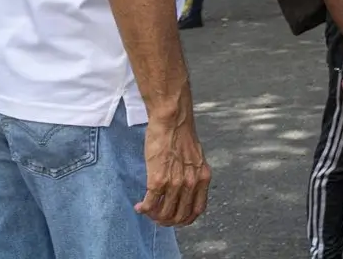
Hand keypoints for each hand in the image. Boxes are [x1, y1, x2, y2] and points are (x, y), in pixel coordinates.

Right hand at [136, 112, 211, 226]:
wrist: (172, 120)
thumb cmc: (181, 135)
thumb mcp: (196, 158)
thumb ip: (192, 175)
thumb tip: (184, 190)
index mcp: (203, 178)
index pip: (197, 210)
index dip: (185, 219)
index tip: (175, 218)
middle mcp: (191, 183)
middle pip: (180, 216)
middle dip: (167, 220)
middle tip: (157, 217)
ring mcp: (175, 183)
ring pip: (164, 213)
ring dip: (153, 216)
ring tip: (147, 211)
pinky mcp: (157, 180)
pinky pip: (150, 204)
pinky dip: (143, 209)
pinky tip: (139, 206)